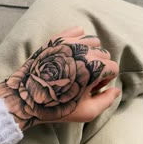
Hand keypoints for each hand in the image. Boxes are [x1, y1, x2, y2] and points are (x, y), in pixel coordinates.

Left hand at [0, 27, 119, 129]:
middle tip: (85, 79)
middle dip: (100, 67)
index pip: (113, 67)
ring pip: (93, 41)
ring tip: (78, 66)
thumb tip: (117, 89)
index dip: (106, 80)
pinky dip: (80, 40)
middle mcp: (84, 51)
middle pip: (104, 54)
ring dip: (91, 53)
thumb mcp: (87, 112)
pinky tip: (72, 53)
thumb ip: (107, 100)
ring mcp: (70, 43)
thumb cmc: (56, 106)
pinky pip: (77, 31)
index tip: (93, 88)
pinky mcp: (58, 39)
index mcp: (93, 69)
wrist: (25, 97)